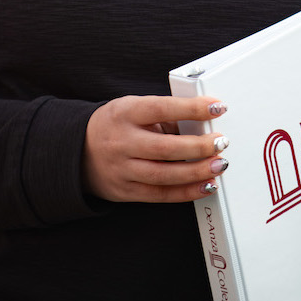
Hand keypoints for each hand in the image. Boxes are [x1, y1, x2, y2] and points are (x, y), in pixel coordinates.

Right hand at [81, 94, 228, 202]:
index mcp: (125, 113)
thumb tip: (202, 125)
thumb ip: (163, 115)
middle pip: (164, 147)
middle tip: (222, 142)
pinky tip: (207, 185)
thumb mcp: (133, 108)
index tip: (217, 106)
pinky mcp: (126, 191)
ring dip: (196, 172)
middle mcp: (122, 142)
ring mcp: (122, 169)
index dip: (192, 108)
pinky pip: (160, 195)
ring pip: (164, 175)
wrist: (78, 151)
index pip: (162, 108)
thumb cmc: (116, 124)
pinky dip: (186, 192)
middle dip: (198, 146)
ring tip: (220, 165)